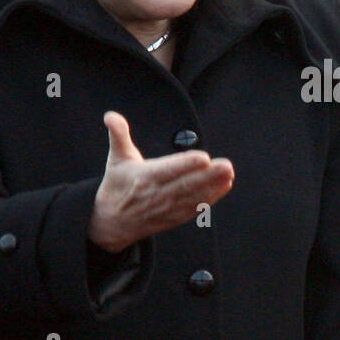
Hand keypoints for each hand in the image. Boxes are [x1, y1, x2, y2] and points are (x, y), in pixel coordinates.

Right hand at [88, 111, 233, 251]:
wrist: (111, 223)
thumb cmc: (117, 186)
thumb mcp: (116, 159)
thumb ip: (118, 135)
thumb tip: (110, 116)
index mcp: (143, 178)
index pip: (167, 170)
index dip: (186, 164)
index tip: (204, 158)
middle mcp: (157, 194)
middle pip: (186, 184)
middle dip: (208, 176)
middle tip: (226, 165)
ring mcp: (167, 208)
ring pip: (194, 197)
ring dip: (214, 186)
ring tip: (229, 174)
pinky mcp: (174, 217)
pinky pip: (195, 207)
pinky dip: (211, 198)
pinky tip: (224, 186)